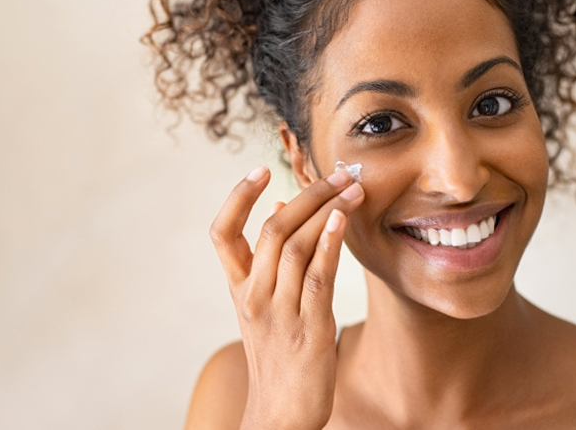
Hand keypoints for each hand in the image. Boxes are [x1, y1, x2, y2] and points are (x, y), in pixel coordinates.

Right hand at [209, 165, 364, 429]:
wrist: (280, 412)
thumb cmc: (277, 353)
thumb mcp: (263, 306)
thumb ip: (269, 260)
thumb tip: (280, 209)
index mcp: (240, 288)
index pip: (223, 233)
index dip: (237, 198)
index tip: (260, 170)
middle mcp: (254, 296)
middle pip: (273, 230)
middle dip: (308, 194)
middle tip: (339, 173)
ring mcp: (281, 312)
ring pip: (297, 247)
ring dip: (327, 211)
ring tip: (352, 189)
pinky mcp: (310, 329)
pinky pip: (318, 278)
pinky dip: (329, 244)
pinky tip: (342, 221)